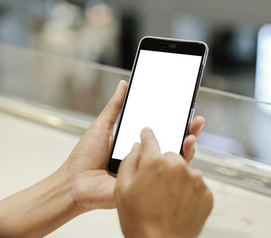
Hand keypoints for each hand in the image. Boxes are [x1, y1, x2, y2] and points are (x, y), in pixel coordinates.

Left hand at [61, 80, 204, 211]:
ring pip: (173, 159)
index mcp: (135, 142)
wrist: (74, 184)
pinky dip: (179, 162)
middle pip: (171, 143)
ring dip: (188, 144)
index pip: (159, 128)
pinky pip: (167, 175)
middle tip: (196, 117)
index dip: (173, 118)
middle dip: (186, 130)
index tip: (184, 105)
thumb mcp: (102, 126)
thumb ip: (115, 107)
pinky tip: (185, 147)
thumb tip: (124, 84)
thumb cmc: (84, 157)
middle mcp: (144, 156)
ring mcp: (147, 171)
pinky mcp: (147, 185)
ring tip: (193, 130)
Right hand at [115, 128, 212, 237]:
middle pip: (169, 156)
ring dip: (176, 178)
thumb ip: (129, 161)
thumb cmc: (140, 221)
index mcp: (155, 162)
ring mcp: (195, 179)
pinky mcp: (206, 193)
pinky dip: (188, 190)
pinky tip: (177, 204)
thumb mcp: (122, 189)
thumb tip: (137, 148)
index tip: (147, 133)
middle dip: (162, 164)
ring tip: (166, 198)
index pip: (150, 139)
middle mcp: (178, 166)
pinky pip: (195, 184)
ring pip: (184, 169)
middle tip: (155, 184)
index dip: (147, 135)